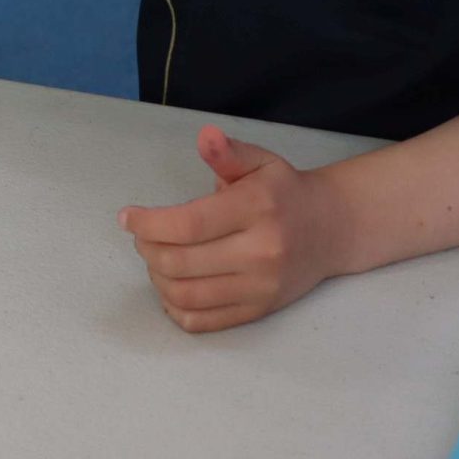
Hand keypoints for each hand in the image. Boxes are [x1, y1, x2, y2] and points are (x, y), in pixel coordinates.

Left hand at [119, 126, 351, 332]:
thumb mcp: (260, 162)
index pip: (189, 224)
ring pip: (187, 295)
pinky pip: (203, 322)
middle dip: (148, 249)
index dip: (149, 224)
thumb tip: (206, 136)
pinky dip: (174, 307)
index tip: (128, 218)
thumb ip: (228, 153)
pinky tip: (169, 286)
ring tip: (154, 258)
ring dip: (157, 278)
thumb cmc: (284, 191)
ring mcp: (261, 287)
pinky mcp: (259, 311)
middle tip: (142, 237)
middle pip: (181, 261)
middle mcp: (261, 251)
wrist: (331, 229)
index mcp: (257, 208)